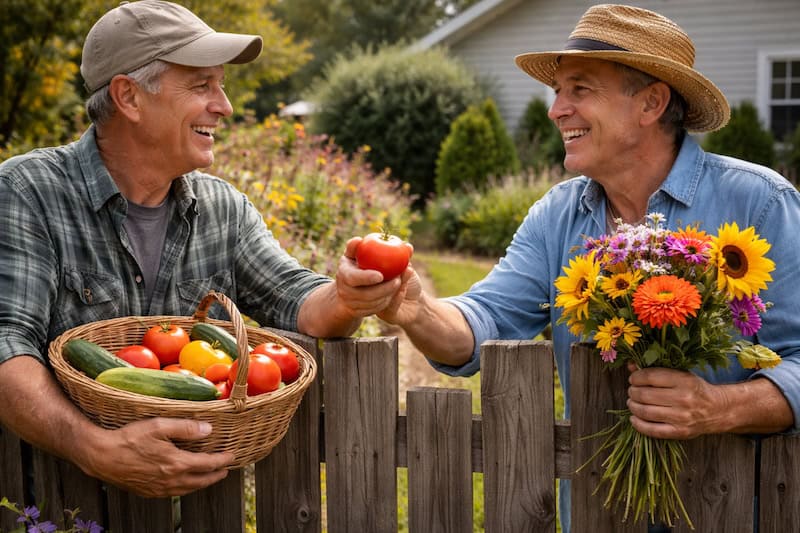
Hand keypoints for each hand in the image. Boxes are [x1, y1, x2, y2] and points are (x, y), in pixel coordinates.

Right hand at [81, 418, 234, 496]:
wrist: (101, 456)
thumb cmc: (129, 438)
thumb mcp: (159, 426)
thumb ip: (185, 428)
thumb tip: (208, 430)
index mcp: (176, 464)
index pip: (208, 464)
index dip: (222, 460)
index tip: (231, 455)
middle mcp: (170, 480)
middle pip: (201, 481)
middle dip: (216, 475)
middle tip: (225, 469)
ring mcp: (159, 489)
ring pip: (188, 489)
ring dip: (202, 483)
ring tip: (209, 476)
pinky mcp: (148, 492)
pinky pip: (173, 493)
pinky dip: (185, 488)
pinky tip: (184, 482)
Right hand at [332, 237, 413, 318]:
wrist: (359, 286)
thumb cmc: (367, 264)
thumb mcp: (368, 253)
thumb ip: (373, 246)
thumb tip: (381, 241)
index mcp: (344, 272)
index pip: (352, 277)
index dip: (366, 277)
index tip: (381, 275)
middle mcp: (344, 289)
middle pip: (364, 295)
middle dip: (383, 289)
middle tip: (397, 281)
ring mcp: (351, 303)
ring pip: (372, 304)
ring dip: (387, 295)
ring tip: (399, 284)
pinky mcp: (359, 313)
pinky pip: (376, 310)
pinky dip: (387, 302)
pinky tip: (394, 294)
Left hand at [626, 363, 728, 439]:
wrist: (718, 410)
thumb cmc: (695, 389)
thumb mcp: (681, 374)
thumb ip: (656, 370)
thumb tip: (630, 365)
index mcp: (684, 380)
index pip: (650, 377)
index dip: (636, 377)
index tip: (633, 379)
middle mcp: (683, 399)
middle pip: (645, 394)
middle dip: (633, 392)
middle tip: (632, 391)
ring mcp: (682, 417)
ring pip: (645, 411)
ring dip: (633, 406)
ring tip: (632, 402)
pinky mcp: (680, 432)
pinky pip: (652, 430)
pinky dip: (638, 424)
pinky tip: (634, 418)